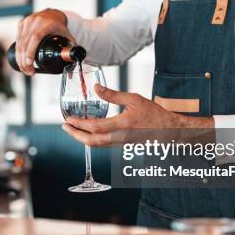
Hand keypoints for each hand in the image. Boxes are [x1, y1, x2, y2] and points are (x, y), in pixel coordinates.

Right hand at [15, 8, 73, 75]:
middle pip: (26, 43)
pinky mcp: (21, 23)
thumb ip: (71, 49)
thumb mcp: (67, 36)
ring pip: (19, 42)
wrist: (53, 14)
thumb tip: (72, 65)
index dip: (31, 51)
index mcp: (47, 24)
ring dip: (20, 58)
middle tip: (29, 72)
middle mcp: (36, 21)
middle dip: (24, 60)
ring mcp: (27, 21)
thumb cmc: (60, 27)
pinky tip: (20, 61)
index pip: (36, 37)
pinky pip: (17, 39)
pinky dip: (18, 51)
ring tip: (25, 69)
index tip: (30, 63)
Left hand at [62, 84, 213, 146]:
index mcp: (123, 125)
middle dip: (75, 135)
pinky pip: (102, 145)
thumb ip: (113, 95)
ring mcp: (120, 143)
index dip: (79, 124)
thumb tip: (96, 88)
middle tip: (65, 127)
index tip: (69, 119)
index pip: (95, 127)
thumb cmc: (154, 114)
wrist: (168, 131)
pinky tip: (87, 132)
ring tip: (72, 129)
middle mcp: (120, 137)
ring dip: (81, 138)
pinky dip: (91, 140)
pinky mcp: (121, 145)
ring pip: (96, 145)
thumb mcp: (134, 99)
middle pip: (92, 141)